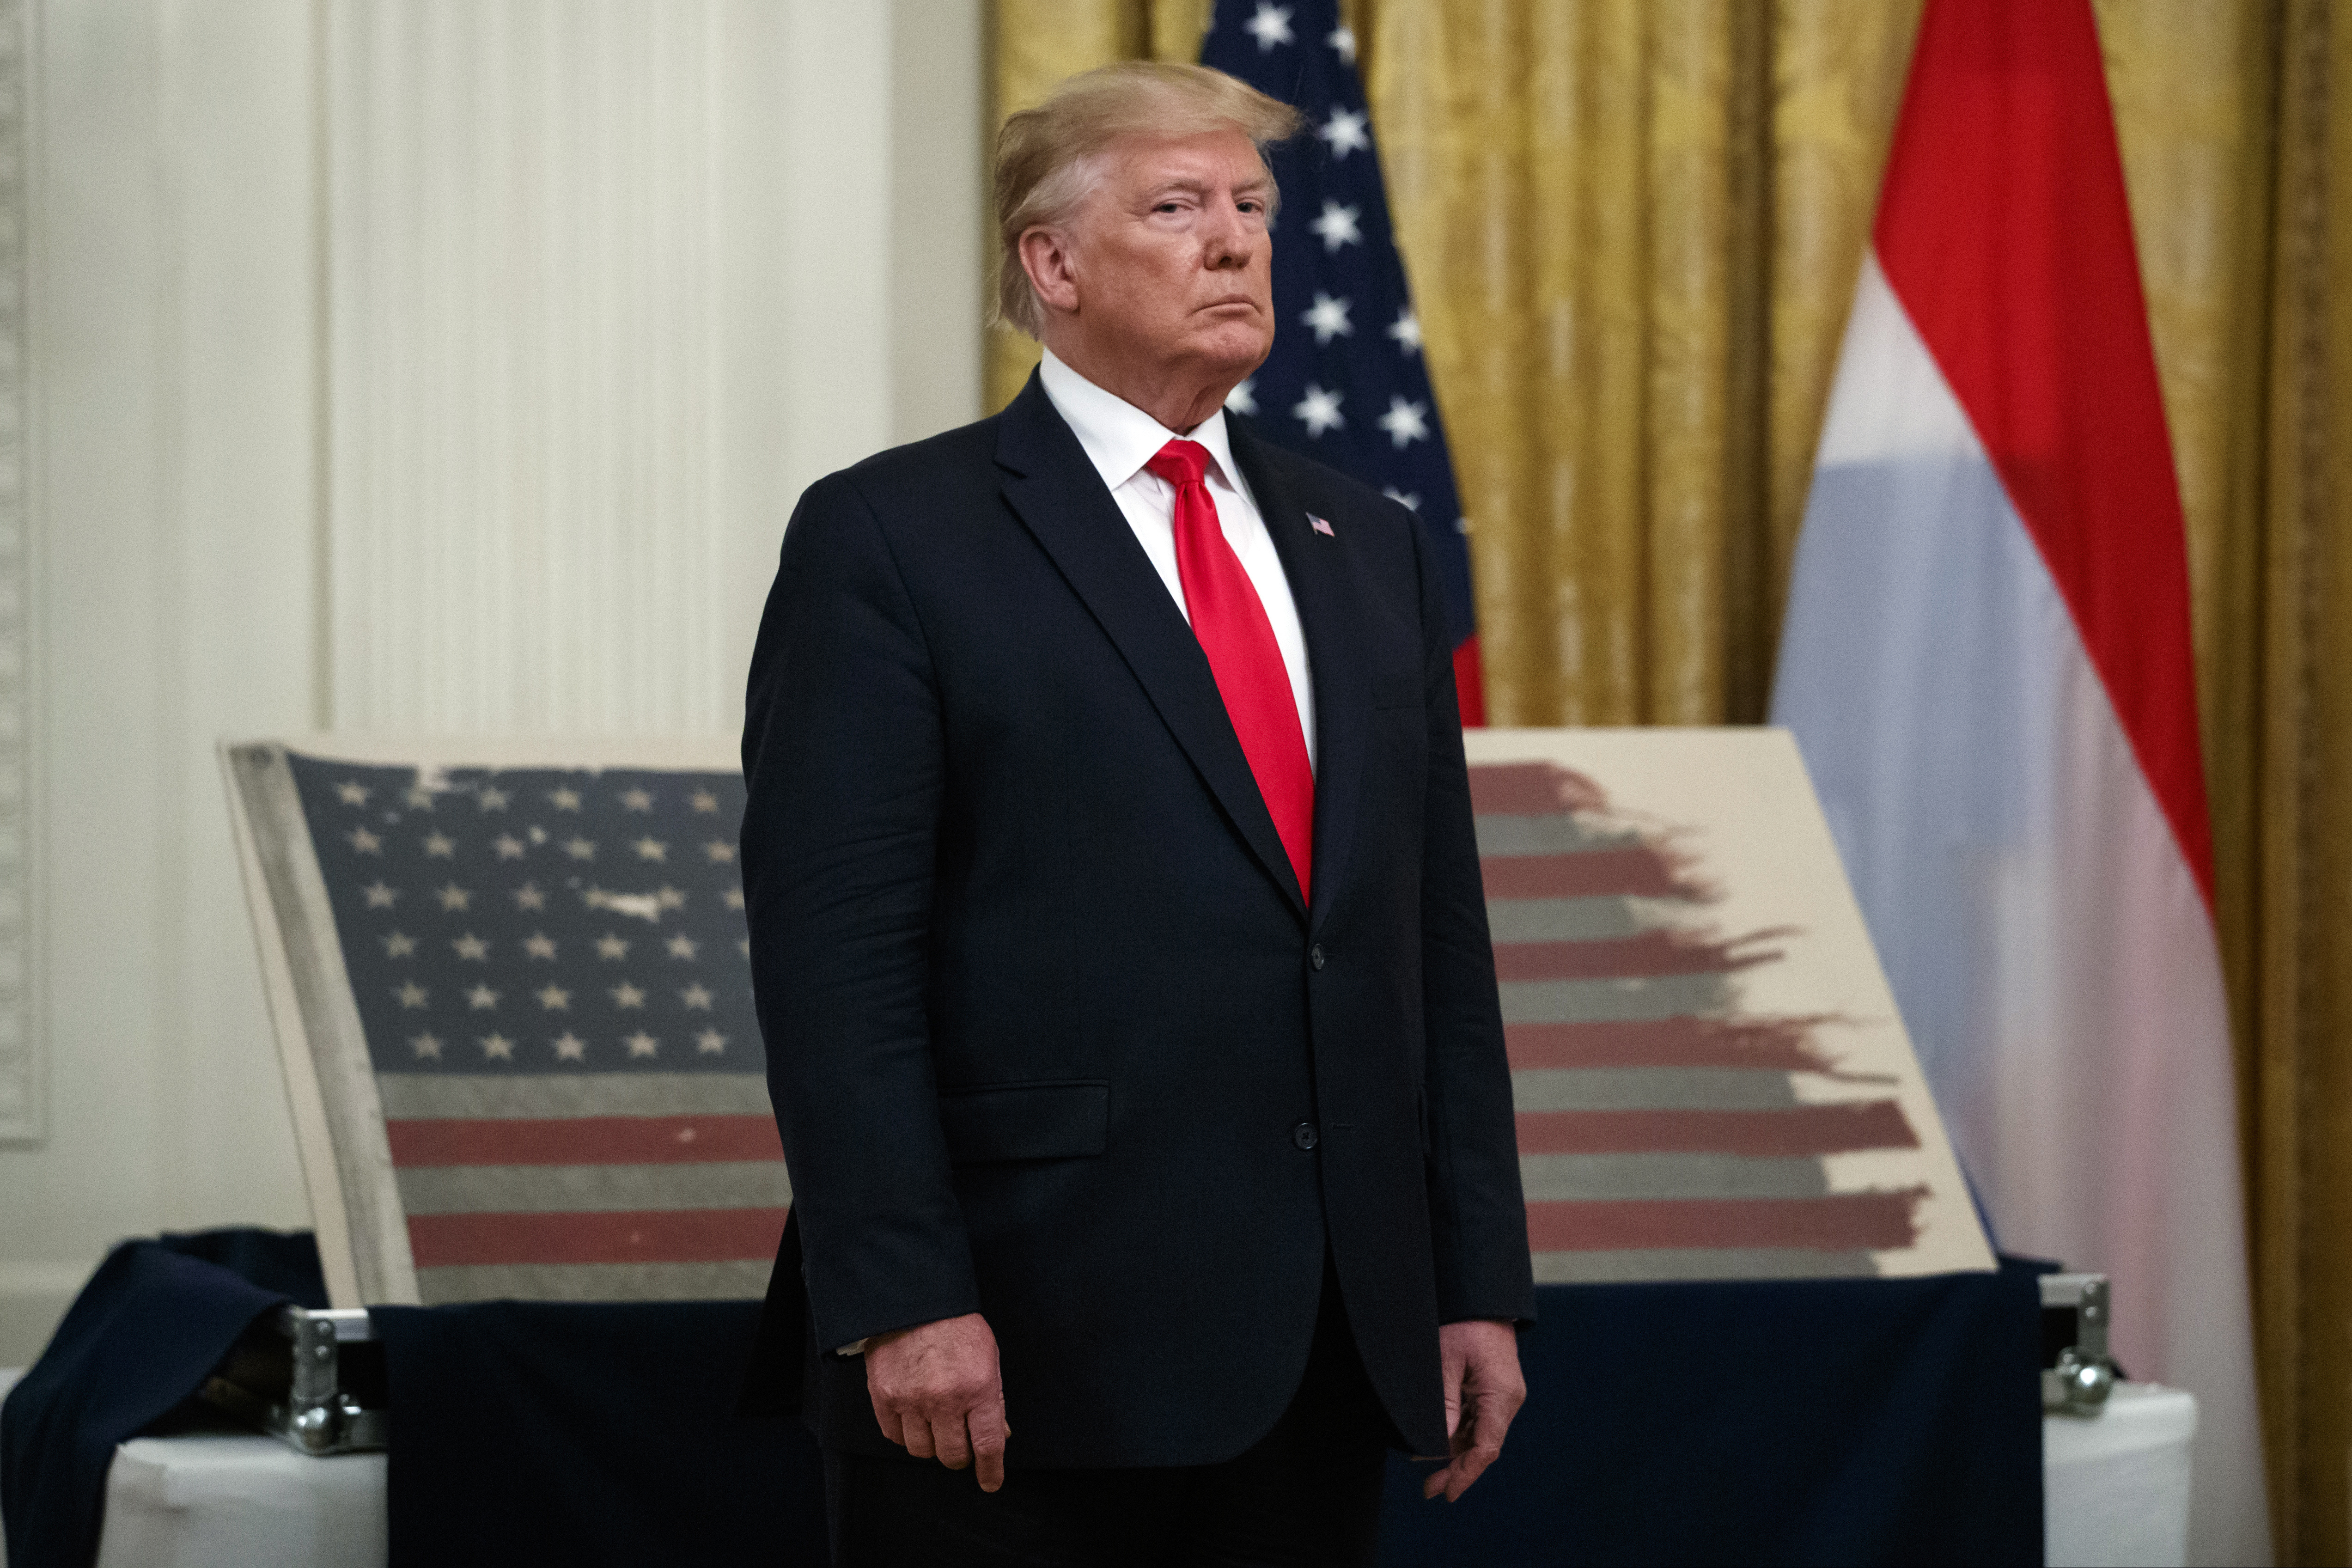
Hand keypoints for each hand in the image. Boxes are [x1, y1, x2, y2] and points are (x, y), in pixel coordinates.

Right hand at [863, 1312, 1010, 1491]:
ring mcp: (912, 1400)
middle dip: (960, 1455)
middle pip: (953, 1455)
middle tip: (960, 1443)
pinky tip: (913, 1417)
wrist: (915, 1300)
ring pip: (922, 1451)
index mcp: (978, 1388)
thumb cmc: (958, 1328)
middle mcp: (945, 1399)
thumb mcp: (989, 1358)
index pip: (987, 1445)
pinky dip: (905, 1434)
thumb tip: (1001, 1435)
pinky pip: (895, 1436)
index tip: (991, 1481)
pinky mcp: (884, 1397)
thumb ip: (994, 1400)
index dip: (991, 1470)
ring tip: (935, 1424)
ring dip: (932, 1445)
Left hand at [1423, 1319, 1524, 1501]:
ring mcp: (1502, 1396)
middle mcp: (1507, 1400)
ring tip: (1424, 1468)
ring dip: (1455, 1452)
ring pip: (1479, 1435)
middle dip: (1456, 1469)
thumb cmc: (1464, 1323)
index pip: (1486, 1448)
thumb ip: (1445, 1403)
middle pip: (1482, 1446)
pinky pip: (1477, 1420)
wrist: (1482, 1298)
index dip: (1466, 1473)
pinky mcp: (1494, 1389)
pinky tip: (1438, 1441)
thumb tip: (1438, 1444)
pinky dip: (1458, 1433)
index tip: (1447, 1492)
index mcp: (1500, 1395)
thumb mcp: (1446, 1360)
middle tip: (1429, 1490)